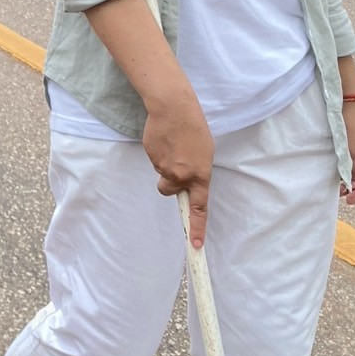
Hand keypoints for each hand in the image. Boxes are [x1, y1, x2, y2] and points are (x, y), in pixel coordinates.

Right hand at [142, 95, 213, 247]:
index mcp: (199, 176)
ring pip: (161, 174)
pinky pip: (154, 161)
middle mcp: (180, 176)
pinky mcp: (150, 156)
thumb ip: (195, 173)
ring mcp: (163, 167)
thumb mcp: (204, 154)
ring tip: (172, 144)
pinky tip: (164, 140)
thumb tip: (183, 181)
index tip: (195, 246)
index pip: (199, 209)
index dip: (196, 228)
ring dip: (164, 164)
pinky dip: (158, 153)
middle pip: (170, 190)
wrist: (174, 109)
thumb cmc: (194, 129)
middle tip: (175, 163)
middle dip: (170, 182)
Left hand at [343, 100, 354, 205]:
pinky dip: (344, 170)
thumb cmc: (353, 127)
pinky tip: (336, 175)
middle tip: (339, 194)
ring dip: (348, 180)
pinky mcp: (352, 148)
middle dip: (353, 188)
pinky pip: (350, 163)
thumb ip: (353, 168)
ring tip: (336, 187)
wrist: (346, 107)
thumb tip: (351, 184)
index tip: (349, 200)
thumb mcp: (353, 150)